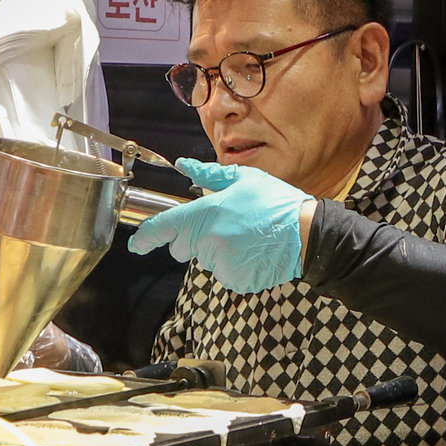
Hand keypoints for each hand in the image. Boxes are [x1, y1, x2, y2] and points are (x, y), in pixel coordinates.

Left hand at [128, 158, 310, 293]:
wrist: (308, 234)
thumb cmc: (276, 203)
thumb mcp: (244, 180)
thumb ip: (209, 175)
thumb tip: (185, 166)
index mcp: (207, 213)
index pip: (164, 228)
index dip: (145, 237)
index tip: (137, 243)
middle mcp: (209, 241)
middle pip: (182, 247)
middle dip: (193, 238)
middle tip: (224, 225)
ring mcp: (222, 263)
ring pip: (205, 259)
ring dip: (217, 250)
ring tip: (245, 237)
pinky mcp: (234, 280)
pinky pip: (223, 272)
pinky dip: (232, 265)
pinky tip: (251, 252)